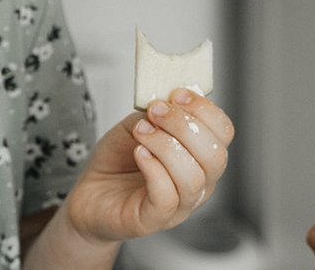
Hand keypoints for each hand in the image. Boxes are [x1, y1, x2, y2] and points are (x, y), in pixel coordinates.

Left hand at [63, 89, 234, 244]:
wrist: (90, 193)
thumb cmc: (118, 161)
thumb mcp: (139, 125)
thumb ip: (158, 114)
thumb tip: (170, 100)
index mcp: (201, 156)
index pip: (224, 133)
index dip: (205, 110)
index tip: (177, 94)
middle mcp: (199, 184)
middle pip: (216, 156)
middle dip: (184, 126)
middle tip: (155, 112)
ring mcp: (180, 206)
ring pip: (193, 177)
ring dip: (165, 145)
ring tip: (141, 132)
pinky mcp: (155, 220)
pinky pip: (167, 196)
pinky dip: (153, 168)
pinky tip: (139, 153)